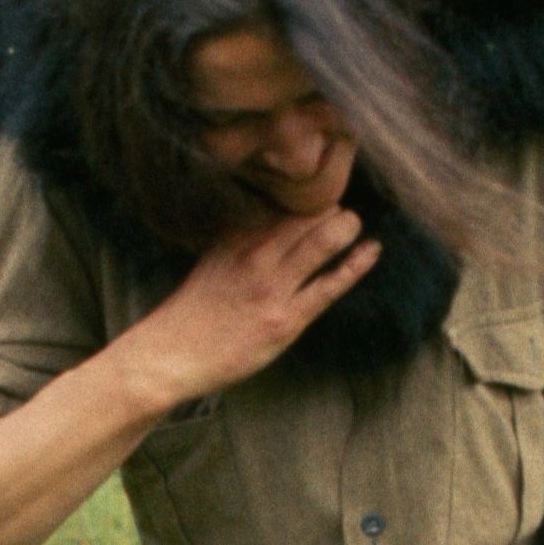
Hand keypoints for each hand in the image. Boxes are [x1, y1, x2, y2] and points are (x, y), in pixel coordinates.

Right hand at [128, 206, 379, 406]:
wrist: (171, 353)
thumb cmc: (194, 310)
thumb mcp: (215, 258)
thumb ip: (245, 238)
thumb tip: (278, 220)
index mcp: (237, 235)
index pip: (286, 202)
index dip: (311, 194)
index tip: (324, 191)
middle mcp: (256, 253)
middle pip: (309, 214)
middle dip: (333, 208)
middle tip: (342, 212)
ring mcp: (273, 286)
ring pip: (324, 241)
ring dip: (347, 227)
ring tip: (354, 224)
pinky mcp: (287, 319)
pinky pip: (331, 285)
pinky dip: (356, 264)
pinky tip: (372, 250)